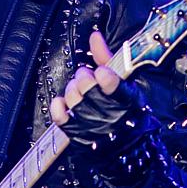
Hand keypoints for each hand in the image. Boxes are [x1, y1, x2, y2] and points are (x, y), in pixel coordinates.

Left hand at [50, 30, 161, 187]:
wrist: (128, 152)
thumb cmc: (127, 113)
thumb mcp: (126, 84)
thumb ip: (108, 59)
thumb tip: (94, 35)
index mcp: (127, 100)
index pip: (115, 88)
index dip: (105, 78)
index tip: (101, 72)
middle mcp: (110, 114)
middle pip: (88, 87)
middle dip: (85, 77)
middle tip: (88, 79)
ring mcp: (92, 125)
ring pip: (74, 98)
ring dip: (73, 89)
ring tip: (79, 91)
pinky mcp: (77, 135)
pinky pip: (60, 117)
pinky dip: (58, 106)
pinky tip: (61, 102)